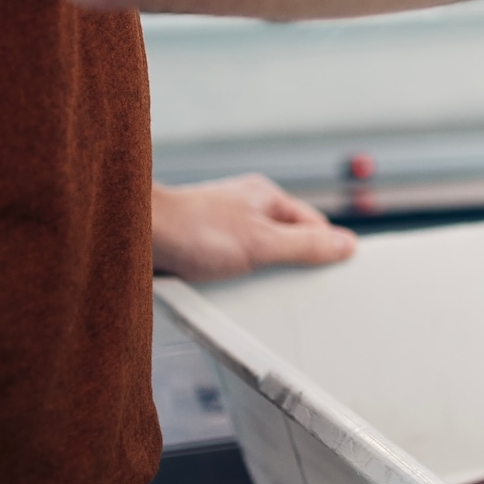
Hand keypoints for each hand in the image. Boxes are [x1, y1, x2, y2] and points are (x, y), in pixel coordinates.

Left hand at [152, 175, 357, 281]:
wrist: (137, 234)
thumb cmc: (193, 230)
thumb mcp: (262, 243)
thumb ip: (306, 245)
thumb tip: (346, 244)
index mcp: (266, 196)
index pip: (313, 223)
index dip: (323, 248)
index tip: (331, 270)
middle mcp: (245, 206)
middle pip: (286, 239)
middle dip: (288, 263)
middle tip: (285, 282)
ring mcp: (222, 224)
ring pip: (257, 253)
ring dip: (256, 273)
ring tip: (248, 285)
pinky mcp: (201, 242)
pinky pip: (230, 263)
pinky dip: (231, 277)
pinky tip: (224, 286)